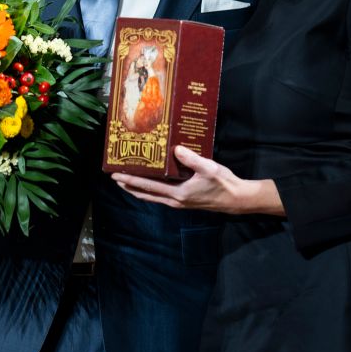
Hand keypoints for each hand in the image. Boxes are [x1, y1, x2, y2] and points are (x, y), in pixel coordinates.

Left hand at [112, 146, 282, 215]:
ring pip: (152, 197)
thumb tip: (176, 149)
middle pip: (145, 193)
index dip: (131, 180)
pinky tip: (148, 184)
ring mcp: (178, 203)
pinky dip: (150, 190)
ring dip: (137, 189)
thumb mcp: (209, 168)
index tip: (116, 176)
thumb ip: (192, 158)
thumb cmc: (223, 183)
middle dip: (129, 186)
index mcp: (178, 193)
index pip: (149, 186)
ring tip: (125, 182)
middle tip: (114, 177)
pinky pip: (160, 196)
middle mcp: (175, 200)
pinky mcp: (183, 201)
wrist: (236, 200)